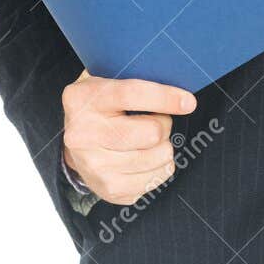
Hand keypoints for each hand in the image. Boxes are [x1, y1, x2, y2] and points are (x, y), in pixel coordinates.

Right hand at [61, 70, 195, 206]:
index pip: (131, 94)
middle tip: (157, 121)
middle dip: (164, 124)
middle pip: (151, 132)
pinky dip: (160, 168)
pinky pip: (154, 180)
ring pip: (157, 157)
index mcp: (83, 98)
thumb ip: (133, 75)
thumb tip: (176, 84)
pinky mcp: (107, 188)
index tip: (189, 102)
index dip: (165, 97)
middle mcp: (83, 134)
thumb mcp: (106, 80)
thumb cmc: (100, 104)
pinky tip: (148, 158)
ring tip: (150, 140)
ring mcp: (93, 165)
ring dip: (164, 147)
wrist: (74, 141)